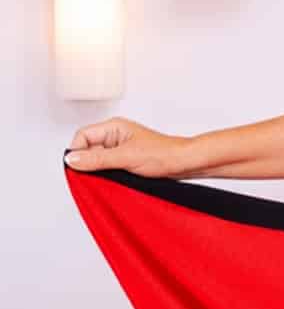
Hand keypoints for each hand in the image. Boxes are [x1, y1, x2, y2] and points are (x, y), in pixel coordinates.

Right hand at [63, 118, 184, 176]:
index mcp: (113, 127)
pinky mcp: (127, 161)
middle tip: (93, 177)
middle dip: (87, 163)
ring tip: (110, 178)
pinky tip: (116, 182)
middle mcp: (115, 136)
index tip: (77, 168)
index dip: (76, 152)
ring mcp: (121, 149)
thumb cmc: (164, 154)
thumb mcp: (126, 157)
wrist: (185, 164)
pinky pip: (109, 168)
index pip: (82, 136)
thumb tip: (72, 159)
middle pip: (88, 149)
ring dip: (100, 172)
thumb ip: (97, 159)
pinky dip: (109, 176)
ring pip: (98, 161)